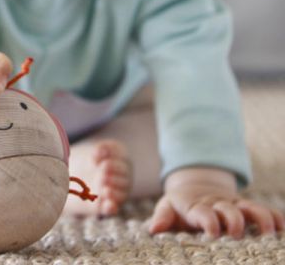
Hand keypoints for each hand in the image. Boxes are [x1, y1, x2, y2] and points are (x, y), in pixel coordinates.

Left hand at [149, 167, 284, 237]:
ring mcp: (236, 206)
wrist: (196, 188)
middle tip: (237, 235)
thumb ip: (162, 217)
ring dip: (262, 220)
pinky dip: (277, 219)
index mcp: (196, 207)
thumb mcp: (168, 208)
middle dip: (234, 221)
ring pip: (252, 209)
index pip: (203, 213)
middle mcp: (219, 205)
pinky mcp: (249, 209)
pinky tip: (283, 230)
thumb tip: (153, 229)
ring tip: (270, 236)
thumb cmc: (180, 206)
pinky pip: (267, 211)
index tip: (213, 234)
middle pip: (230, 210)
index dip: (209, 221)